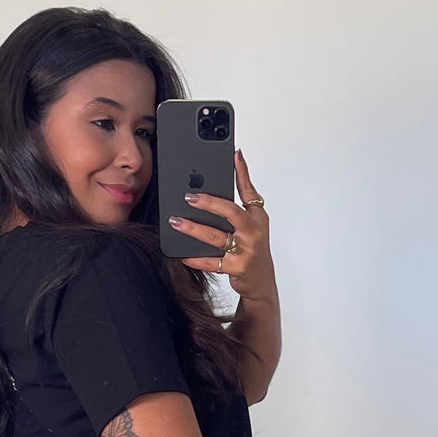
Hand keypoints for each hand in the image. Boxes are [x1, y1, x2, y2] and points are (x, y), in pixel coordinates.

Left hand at [166, 149, 275, 298]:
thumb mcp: (255, 221)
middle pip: (230, 213)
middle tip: (189, 197)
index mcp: (257, 217)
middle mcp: (253, 232)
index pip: (248, 191)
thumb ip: (245, 195)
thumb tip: (237, 161)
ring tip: (176, 222)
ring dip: (194, 229)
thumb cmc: (254, 248)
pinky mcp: (237, 268)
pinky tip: (182, 253)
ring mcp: (246, 251)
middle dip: (209, 203)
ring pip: (216, 238)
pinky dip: (195, 258)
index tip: (232, 155)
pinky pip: (212, 262)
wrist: (261, 281)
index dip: (242, 172)